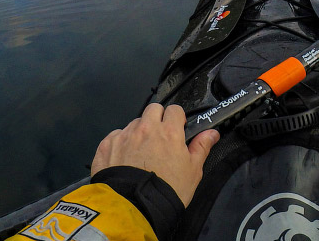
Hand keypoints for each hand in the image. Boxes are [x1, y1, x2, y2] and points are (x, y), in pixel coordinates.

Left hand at [90, 103, 219, 206]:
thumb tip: (212, 132)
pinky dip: (120, 144)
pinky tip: (124, 160)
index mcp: (169, 131)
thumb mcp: (193, 171)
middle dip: (157, 119)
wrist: (134, 208)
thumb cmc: (167, 190)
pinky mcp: (107, 146)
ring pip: (134, 123)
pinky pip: (115, 136)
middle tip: (160, 138)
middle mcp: (146, 128)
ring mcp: (124, 135)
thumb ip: (201, 147)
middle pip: (153, 109)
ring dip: (139, 133)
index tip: (177, 129)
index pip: (175, 109)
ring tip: (140, 154)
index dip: (177, 119)